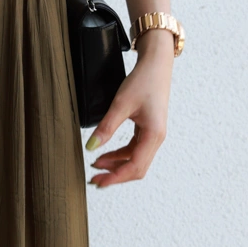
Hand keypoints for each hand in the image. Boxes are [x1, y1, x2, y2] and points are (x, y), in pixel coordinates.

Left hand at [84, 32, 172, 187]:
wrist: (156, 65)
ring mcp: (153, 135)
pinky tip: (106, 154)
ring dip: (117, 166)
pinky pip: (135, 150)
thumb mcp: (121, 104)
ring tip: (96, 165)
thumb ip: (106, 127)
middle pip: (137, 168)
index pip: (134, 166)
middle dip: (116, 175)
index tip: (98, 181)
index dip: (115, 177)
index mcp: (153, 135)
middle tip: (94, 179)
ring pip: (136, 160)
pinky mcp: (149, 130)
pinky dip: (120, 155)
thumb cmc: (143, 81)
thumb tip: (90, 147)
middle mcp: (157, 138)